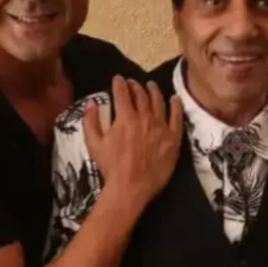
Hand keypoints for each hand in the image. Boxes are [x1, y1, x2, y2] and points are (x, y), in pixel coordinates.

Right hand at [83, 76, 182, 204]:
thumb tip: (91, 102)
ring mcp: (161, 127)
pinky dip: (176, 106)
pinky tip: (175, 99)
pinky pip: (176, 117)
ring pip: (159, 102)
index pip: (122, 93)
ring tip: (150, 85)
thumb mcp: (93, 143)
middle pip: (141, 95)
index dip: (119, 83)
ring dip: (154, 91)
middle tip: (132, 82)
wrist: (131, 187)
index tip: (118, 78)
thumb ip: (91, 120)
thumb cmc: (110, 167)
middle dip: (135, 86)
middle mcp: (145, 118)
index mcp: (125, 118)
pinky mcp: (173, 138)